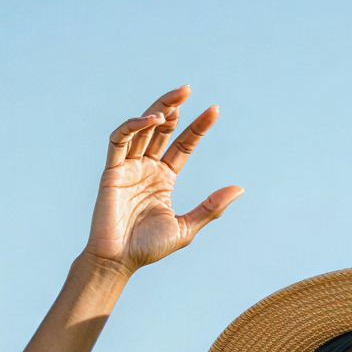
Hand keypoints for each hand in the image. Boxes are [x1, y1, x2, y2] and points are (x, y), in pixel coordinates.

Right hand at [86, 85, 242, 273]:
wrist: (119, 261)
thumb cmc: (149, 248)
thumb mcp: (187, 227)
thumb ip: (211, 207)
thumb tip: (239, 188)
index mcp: (164, 178)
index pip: (182, 145)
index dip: (197, 127)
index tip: (214, 111)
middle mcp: (146, 168)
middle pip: (161, 130)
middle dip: (174, 108)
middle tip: (188, 89)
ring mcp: (128, 167)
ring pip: (141, 129)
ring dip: (156, 110)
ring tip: (175, 98)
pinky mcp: (111, 171)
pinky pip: (118, 140)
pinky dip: (133, 126)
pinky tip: (152, 120)